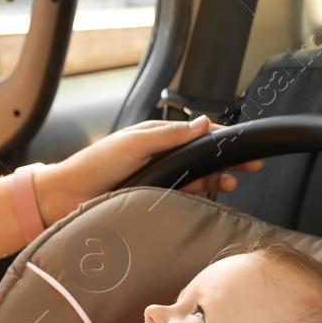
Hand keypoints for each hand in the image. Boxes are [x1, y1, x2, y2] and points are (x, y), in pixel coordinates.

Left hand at [35, 115, 263, 226]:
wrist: (69, 197)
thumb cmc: (94, 165)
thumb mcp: (134, 142)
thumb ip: (170, 135)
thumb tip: (202, 124)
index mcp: (157, 137)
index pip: (198, 135)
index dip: (222, 140)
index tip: (243, 145)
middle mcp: (161, 156)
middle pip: (203, 158)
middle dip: (228, 161)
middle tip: (252, 165)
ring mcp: (159, 178)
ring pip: (197, 179)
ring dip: (217, 180)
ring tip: (232, 182)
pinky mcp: (154, 198)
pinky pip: (184, 196)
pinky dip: (200, 196)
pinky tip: (212, 196)